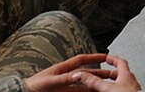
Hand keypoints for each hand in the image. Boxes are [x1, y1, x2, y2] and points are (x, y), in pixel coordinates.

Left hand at [26, 54, 140, 91]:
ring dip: (95, 84)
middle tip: (111, 74)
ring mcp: (65, 85)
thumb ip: (63, 78)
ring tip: (106, 85)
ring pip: (84, 84)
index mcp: (62, 68)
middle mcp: (65, 75)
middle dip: (99, 72)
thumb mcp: (49, 82)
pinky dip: (86, 91)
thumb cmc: (32, 86)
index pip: (82, 60)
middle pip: (86, 73)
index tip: (106, 56)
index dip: (94, 56)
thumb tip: (77, 75)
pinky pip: (78, 91)